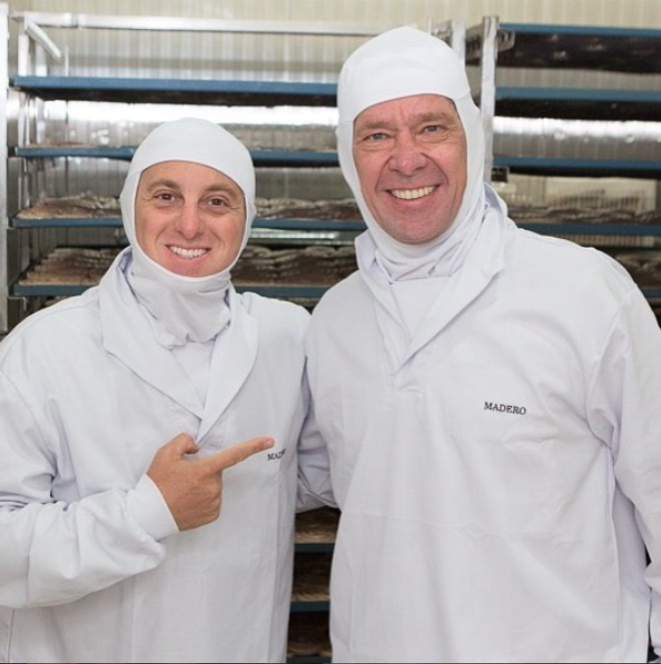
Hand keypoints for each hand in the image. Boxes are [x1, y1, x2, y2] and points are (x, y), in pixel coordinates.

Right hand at [147, 433, 273, 530]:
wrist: (147, 516)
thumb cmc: (156, 484)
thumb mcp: (165, 453)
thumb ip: (184, 441)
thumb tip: (197, 447)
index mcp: (205, 470)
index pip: (234, 454)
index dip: (253, 446)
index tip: (269, 441)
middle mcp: (213, 487)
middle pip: (216, 471)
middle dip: (204, 470)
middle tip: (183, 478)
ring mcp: (214, 502)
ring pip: (215, 486)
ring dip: (203, 485)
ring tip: (182, 491)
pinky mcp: (212, 515)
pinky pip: (213, 500)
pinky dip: (203, 499)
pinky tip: (187, 501)